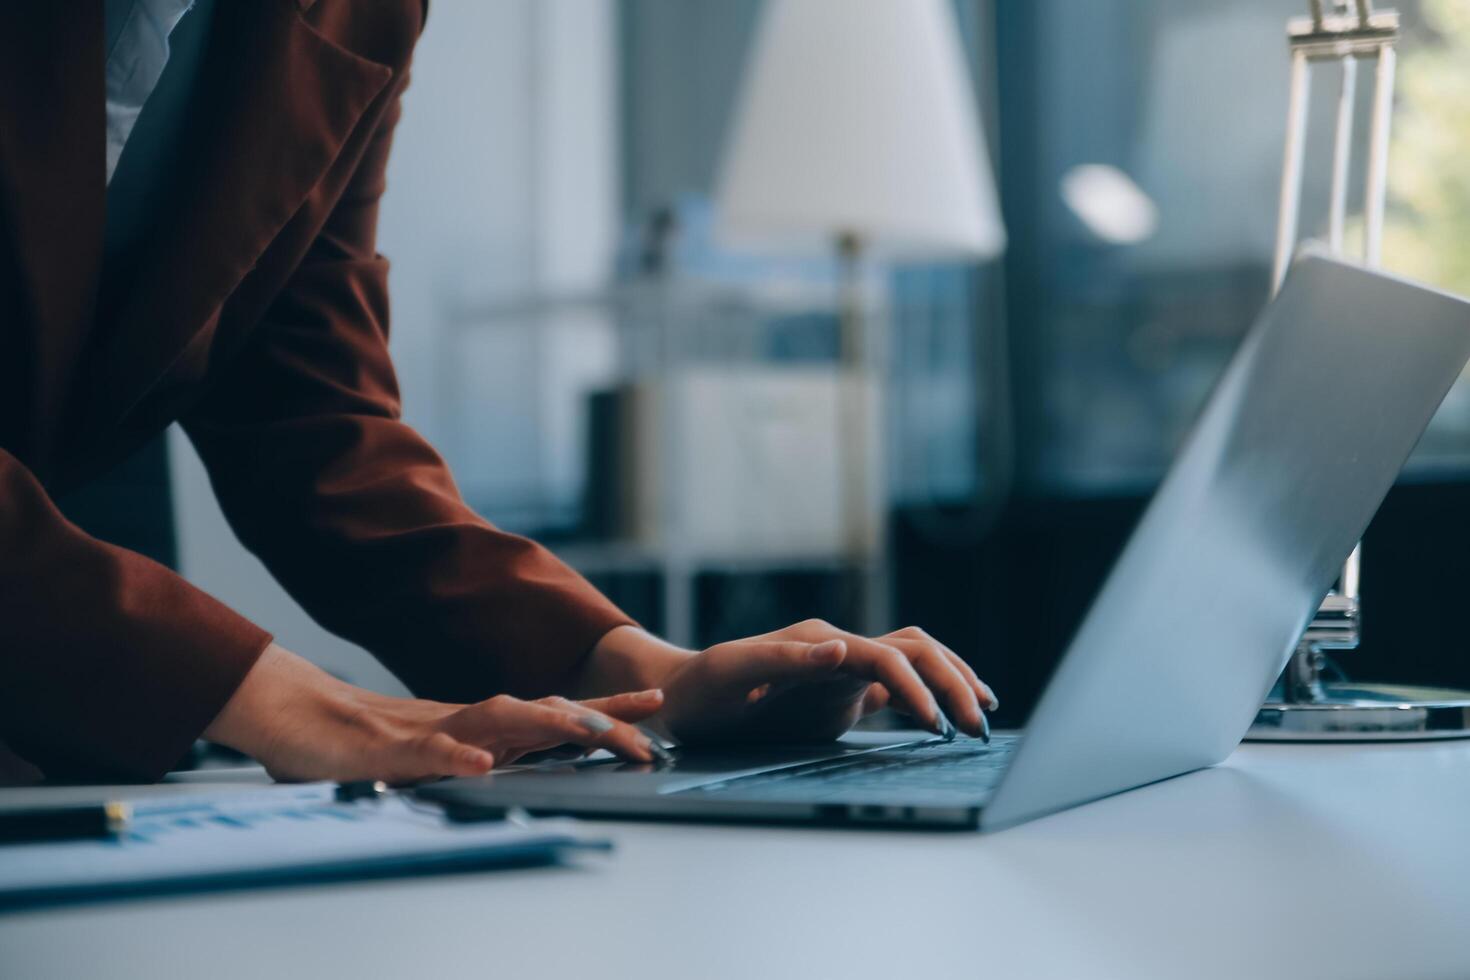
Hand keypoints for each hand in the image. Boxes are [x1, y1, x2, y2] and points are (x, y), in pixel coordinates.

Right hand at [205, 643, 665, 782]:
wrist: (294, 713)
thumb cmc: (361, 737)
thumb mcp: (432, 752)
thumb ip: (469, 754)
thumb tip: (507, 762)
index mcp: (477, 725)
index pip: (552, 716)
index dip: (603, 712)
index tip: (652, 711)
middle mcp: (464, 721)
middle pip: (543, 713)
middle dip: (600, 718)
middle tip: (652, 724)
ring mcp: (430, 731)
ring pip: (498, 722)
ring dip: (548, 724)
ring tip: (593, 731)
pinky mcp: (390, 748)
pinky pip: (428, 752)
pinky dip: (457, 757)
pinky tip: (483, 765)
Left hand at [587, 622, 996, 746]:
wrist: (681, 698)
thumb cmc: (701, 689)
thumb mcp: (734, 673)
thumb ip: (786, 660)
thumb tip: (843, 650)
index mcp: (819, 640)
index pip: (887, 656)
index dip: (917, 687)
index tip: (937, 724)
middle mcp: (837, 648)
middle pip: (915, 651)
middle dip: (953, 682)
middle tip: (980, 725)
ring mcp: (842, 669)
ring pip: (914, 662)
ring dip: (950, 682)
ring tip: (982, 716)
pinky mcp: (840, 692)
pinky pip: (897, 685)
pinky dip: (928, 696)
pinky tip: (950, 719)